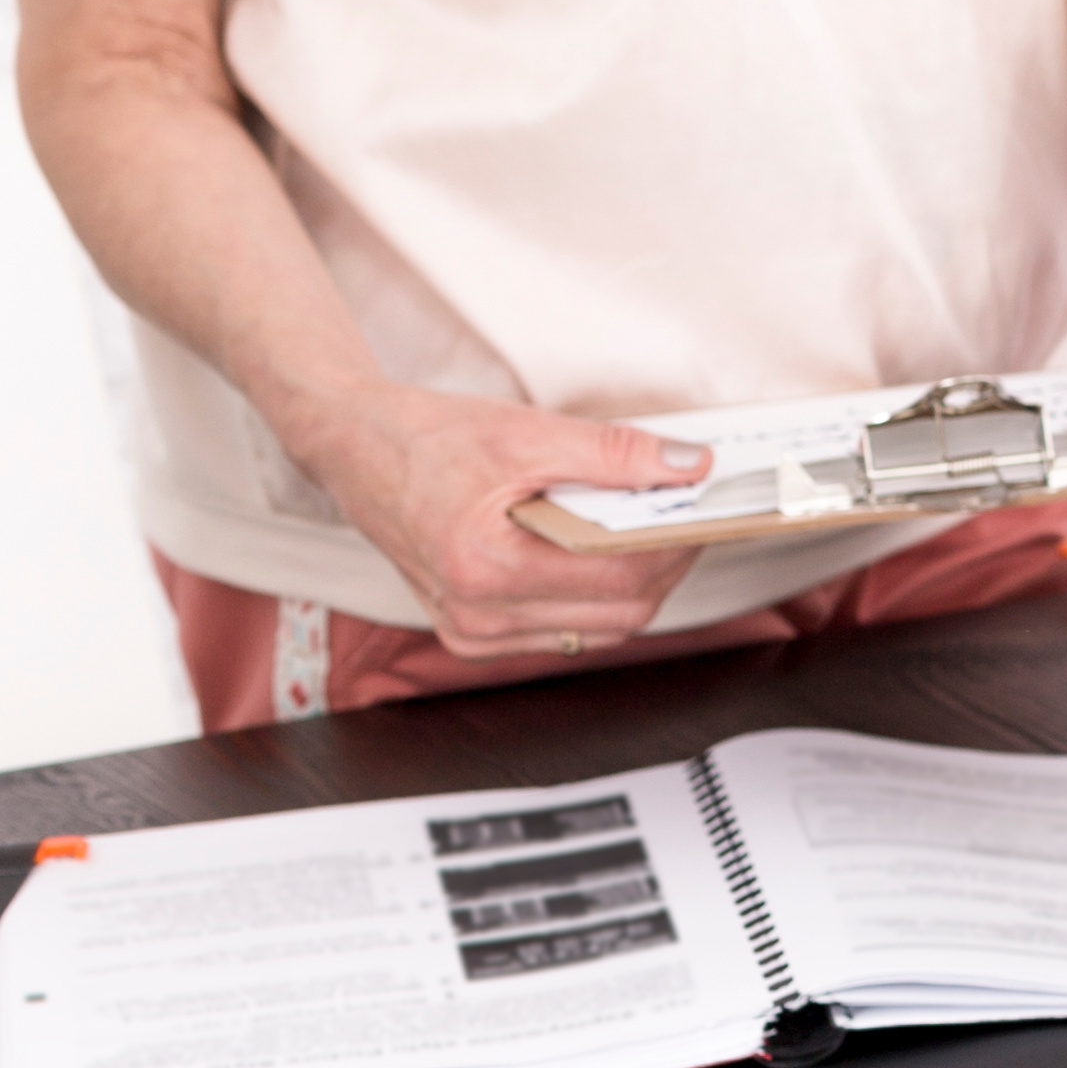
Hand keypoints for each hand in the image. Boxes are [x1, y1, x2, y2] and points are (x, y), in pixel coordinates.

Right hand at [297, 384, 707, 655]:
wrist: (359, 450)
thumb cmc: (431, 439)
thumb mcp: (530, 432)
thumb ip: (616, 454)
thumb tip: (690, 467)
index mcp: (485, 568)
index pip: (621, 576)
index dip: (676, 542)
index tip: (707, 508)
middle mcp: (477, 615)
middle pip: (621, 611)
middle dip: (664, 563)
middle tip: (684, 516)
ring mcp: (473, 633)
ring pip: (601, 627)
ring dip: (636, 582)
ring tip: (644, 529)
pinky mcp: (474, 635)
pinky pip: (566, 630)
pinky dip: (597, 595)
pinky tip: (599, 553)